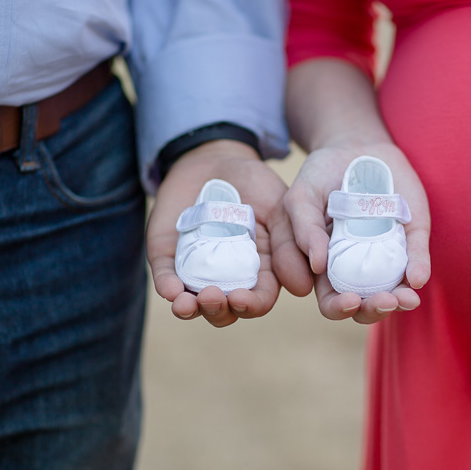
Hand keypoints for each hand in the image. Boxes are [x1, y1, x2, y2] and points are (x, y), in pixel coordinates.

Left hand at [146, 140, 304, 326]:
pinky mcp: (168, 257)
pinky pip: (166, 279)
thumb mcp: (279, 208)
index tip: (243, 299)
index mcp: (260, 271)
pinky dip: (167, 287)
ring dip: (190, 310)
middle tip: (213, 296)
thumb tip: (303, 288)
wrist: (213, 158)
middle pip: (225, 310)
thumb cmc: (254, 184)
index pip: (258, 299)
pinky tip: (171, 291)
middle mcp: (228, 277)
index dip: (252, 304)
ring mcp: (196, 269)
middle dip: (219, 310)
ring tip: (187, 304)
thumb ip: (290, 244)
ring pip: (194, 304)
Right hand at [273, 143, 430, 323]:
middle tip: (381, 301)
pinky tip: (417, 278)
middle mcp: (356, 266)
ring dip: (398, 300)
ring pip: (391, 290)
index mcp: (325, 266)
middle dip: (371, 310)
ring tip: (404, 298)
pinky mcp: (410, 237)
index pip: (330, 300)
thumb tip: (318, 265)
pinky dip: (418, 270)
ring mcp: (384, 254)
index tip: (348, 300)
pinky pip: (415, 259)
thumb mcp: (301, 197)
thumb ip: (303, 228)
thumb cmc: (320, 176)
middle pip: (363, 304)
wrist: (354, 147)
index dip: (338, 307)